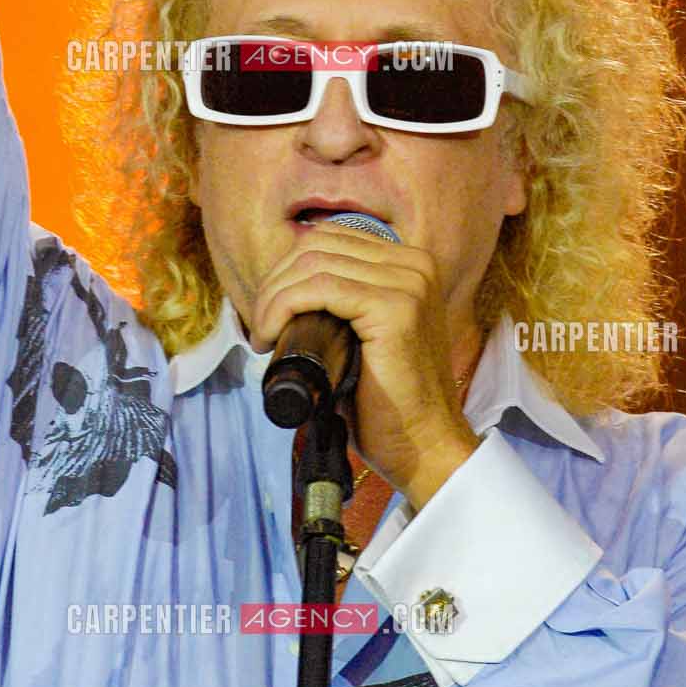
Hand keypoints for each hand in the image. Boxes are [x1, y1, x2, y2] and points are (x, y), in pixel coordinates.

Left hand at [248, 226, 479, 510]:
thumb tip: (286, 290)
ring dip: (273, 297)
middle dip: (275, 282)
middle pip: (318, 245)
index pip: (331, 238)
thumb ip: (343, 305)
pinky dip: (283, 307)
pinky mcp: (394, 308)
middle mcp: (415, 265)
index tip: (269, 311)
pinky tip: (271, 336)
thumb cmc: (389, 404)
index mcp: (411, 265)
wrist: (425, 448)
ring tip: (263, 335)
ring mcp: (408, 284)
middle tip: (261, 326)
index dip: (288, 269)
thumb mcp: (365, 339)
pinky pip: (319, 288)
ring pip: (313, 264)